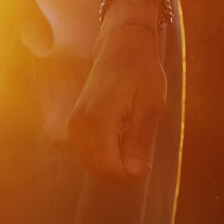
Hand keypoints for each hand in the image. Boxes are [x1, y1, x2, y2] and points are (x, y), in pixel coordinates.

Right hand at [68, 17, 166, 184]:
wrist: (121, 48)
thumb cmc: (141, 73)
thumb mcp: (150, 107)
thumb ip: (139, 142)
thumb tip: (133, 172)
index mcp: (98, 120)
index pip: (108, 168)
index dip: (130, 176)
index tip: (147, 165)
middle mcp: (79, 124)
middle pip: (99, 170)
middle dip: (123, 172)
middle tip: (142, 154)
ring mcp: (74, 124)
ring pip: (93, 165)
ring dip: (115, 163)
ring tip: (130, 139)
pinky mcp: (74, 124)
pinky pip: (89, 154)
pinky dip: (106, 155)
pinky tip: (120, 136)